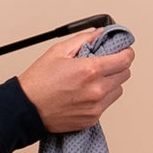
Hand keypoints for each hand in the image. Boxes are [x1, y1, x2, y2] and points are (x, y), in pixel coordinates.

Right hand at [18, 35, 133, 132]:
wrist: (26, 109)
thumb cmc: (37, 82)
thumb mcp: (58, 51)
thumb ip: (83, 39)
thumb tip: (99, 33)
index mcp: (90, 70)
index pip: (125, 60)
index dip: (126, 52)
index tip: (123, 51)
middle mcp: (96, 90)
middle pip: (125, 74)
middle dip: (117, 67)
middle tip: (105, 64)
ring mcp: (95, 106)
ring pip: (118, 91)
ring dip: (111, 83)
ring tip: (92, 80)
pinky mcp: (92, 119)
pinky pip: (106, 105)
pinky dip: (100, 98)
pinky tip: (85, 93)